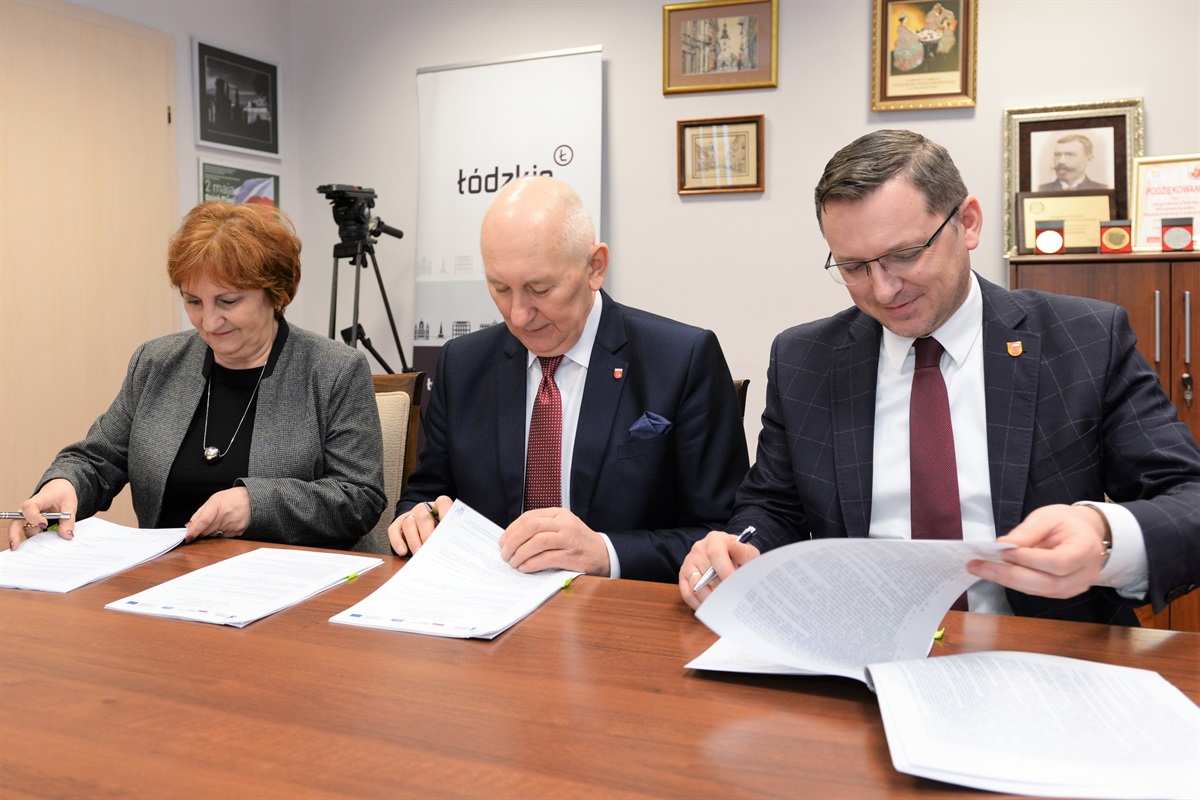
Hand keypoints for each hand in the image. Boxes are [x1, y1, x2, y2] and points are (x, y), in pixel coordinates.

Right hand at [7, 479, 77, 550]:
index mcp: (38, 500)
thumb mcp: (69, 505)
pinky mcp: (32, 524)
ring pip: (24, 530)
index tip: (44, 524)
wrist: (60, 490)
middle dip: (14, 534)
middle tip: (15, 546)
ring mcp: (28, 517)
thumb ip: (68, 520)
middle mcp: (29, 510)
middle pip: (16, 521)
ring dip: (33, 538)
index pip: (29, 508)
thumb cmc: (62, 494)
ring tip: (46, 544)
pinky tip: (46, 543)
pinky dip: (37, 539)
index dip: (34, 517)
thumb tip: (67, 535)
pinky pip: (31, 532)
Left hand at [185, 487, 251, 542]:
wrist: (251, 499)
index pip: (203, 521)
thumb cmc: (232, 498)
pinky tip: (226, 524)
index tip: (188, 537)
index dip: (194, 530)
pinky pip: (223, 537)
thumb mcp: (214, 499)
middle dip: (202, 530)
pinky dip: (221, 533)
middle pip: (206, 531)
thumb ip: (200, 513)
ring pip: (214, 535)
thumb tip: (189, 525)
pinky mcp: (238, 532)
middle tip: (206, 523)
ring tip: (219, 521)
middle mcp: (226, 515)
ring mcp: (232, 525)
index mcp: (217, 505)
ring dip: (212, 531)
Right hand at [387, 495, 452, 555]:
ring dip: (413, 540)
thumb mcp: (445, 531)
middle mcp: (423, 509)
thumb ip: (449, 534)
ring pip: (408, 523)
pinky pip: (394, 530)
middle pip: (423, 516)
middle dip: (427, 533)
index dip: (446, 513)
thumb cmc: (438, 532)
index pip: (443, 503)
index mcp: (438, 507)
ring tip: (419, 554)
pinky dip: (397, 541)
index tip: (448, 528)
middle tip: (431, 548)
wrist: (423, 531)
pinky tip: (402, 552)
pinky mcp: (397, 524)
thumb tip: (453, 546)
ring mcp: (409, 515)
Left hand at [498, 508, 609, 575]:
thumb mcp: (562, 528)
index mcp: (559, 514)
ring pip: (538, 541)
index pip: (529, 517)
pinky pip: (546, 558)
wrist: (605, 554)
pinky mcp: (572, 556)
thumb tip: (513, 540)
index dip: (512, 529)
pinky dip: (532, 564)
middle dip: (513, 540)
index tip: (503, 541)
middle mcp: (564, 523)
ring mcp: (569, 539)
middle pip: (531, 526)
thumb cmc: (578, 543)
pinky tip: (525, 568)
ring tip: (513, 562)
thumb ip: (542, 529)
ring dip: (521, 553)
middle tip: (505, 553)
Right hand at [678, 529, 761, 609]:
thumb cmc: (739, 557)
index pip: (715, 554)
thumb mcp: (748, 553)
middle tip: (732, 600)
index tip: (734, 585)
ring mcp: (689, 563)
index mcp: (715, 540)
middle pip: (707, 574)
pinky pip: (687, 594)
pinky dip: (699, 604)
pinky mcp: (683, 576)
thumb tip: (735, 549)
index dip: (724, 571)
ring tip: (723, 604)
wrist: (730, 558)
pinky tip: (710, 608)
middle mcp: (699, 549)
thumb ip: (745, 553)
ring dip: (710, 599)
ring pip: (696, 587)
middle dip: (721, 590)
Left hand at [967, 504, 1107, 598]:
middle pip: (1047, 583)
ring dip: (1008, 581)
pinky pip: (1036, 591)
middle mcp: (1084, 573)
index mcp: (1086, 549)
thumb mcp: (1047, 517)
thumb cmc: (1066, 522)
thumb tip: (1004, 545)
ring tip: (983, 569)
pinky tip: (997, 573)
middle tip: (982, 566)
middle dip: (1010, 575)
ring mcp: (1074, 586)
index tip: (1004, 551)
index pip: (1059, 562)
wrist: (1081, 531)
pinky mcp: (1062, 591)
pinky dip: (1015, 582)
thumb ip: (1027, 532)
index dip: (1030, 559)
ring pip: (1039, 590)